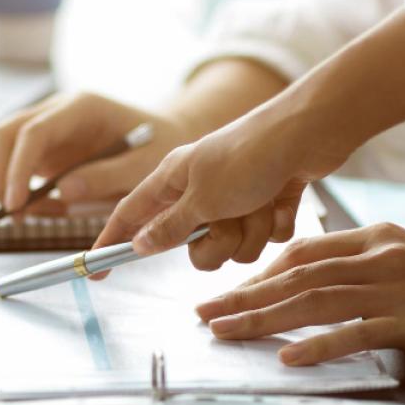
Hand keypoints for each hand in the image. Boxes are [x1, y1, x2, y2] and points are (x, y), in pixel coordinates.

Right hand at [0, 92, 198, 212]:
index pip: (34, 132)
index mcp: (81, 107)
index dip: (18, 168)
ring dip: (5, 184)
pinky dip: (23, 194)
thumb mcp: (145, 165)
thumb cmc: (159, 146)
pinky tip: (51, 210)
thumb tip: (64, 191)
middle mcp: (56, 113)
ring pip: (2, 149)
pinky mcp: (45, 150)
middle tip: (14, 214)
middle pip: (4, 134)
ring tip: (32, 215)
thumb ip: (108, 176)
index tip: (16, 204)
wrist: (165, 136)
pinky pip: (18, 171)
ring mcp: (47, 131)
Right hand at [93, 95, 347, 267]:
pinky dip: (276, 222)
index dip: (112, 243)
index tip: (94, 273)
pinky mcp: (269, 201)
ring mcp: (237, 195)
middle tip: (227, 223)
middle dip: (216, 245)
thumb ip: (170, 227)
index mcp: (174, 178)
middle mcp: (202, 187)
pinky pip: (266, 237)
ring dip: (251, 233)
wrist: (310, 132)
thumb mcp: (202, 199)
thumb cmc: (251, 157)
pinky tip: (283, 199)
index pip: (131, 215)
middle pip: (194, 246)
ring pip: (234, 246)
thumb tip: (140, 244)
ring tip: (262, 204)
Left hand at [193, 223, 404, 368]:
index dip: (262, 272)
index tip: (232, 292)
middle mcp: (382, 255)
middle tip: (206, 313)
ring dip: (264, 319)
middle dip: (245, 295)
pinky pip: (357, 333)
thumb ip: (366, 266)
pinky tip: (289, 357)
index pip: (304, 251)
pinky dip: (320, 346)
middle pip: (297, 275)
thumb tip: (318, 281)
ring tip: (227, 332)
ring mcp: (399, 286)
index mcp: (378, 236)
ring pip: (315, 301)